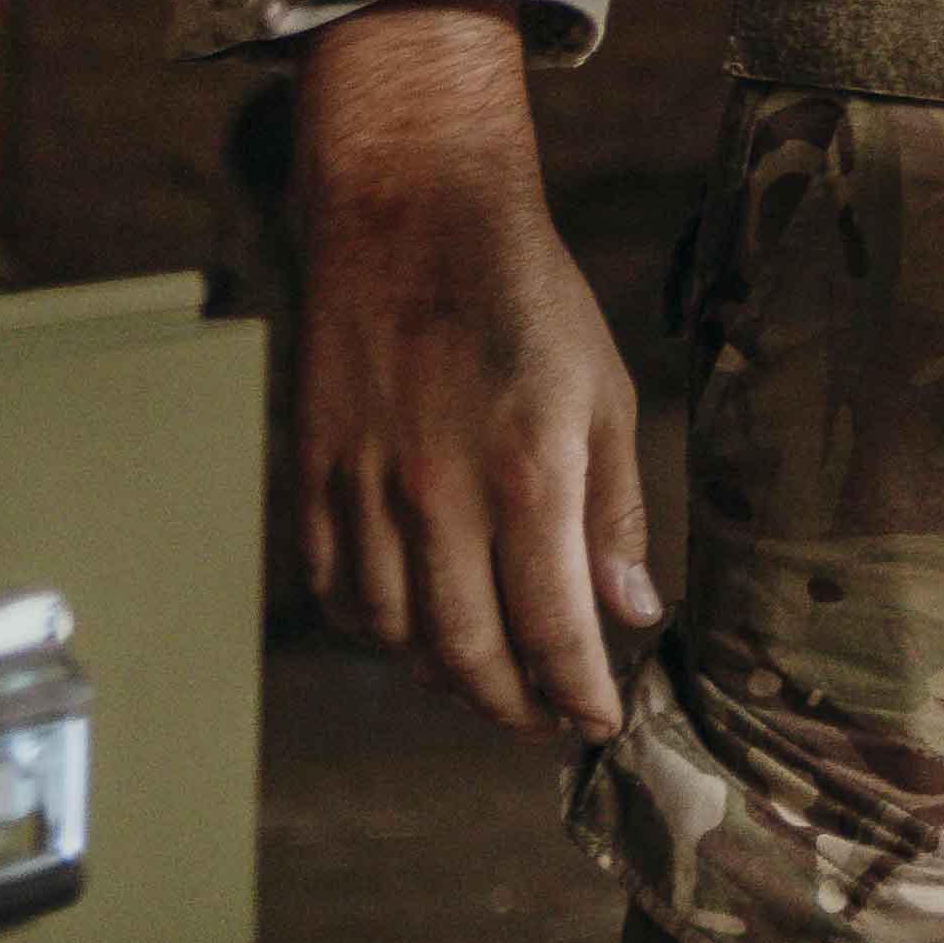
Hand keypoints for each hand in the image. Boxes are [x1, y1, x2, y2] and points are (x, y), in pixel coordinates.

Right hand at [289, 2, 653, 737]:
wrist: (410, 218)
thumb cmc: (528, 302)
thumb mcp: (608, 396)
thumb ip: (615, 514)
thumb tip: (632, 614)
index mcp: (528, 472)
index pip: (553, 628)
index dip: (577, 694)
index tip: (598, 724)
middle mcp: (437, 494)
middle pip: (467, 652)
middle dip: (513, 706)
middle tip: (546, 723)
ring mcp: (363, 488)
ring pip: (394, 634)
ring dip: (445, 676)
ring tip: (490, 681)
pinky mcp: (310, 476)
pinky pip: (335, 589)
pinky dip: (376, 629)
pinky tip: (414, 629)